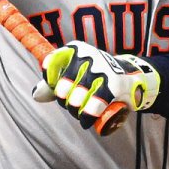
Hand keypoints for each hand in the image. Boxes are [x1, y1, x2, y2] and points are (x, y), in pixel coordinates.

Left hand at [32, 41, 159, 129]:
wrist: (131, 78)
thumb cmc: (97, 76)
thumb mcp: (75, 73)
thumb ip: (54, 82)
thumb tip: (36, 95)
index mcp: (76, 48)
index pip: (51, 64)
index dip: (51, 83)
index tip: (59, 90)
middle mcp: (88, 56)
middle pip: (62, 89)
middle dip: (66, 102)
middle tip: (75, 103)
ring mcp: (102, 69)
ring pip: (76, 101)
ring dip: (77, 112)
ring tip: (83, 112)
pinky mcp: (114, 85)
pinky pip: (93, 107)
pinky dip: (88, 117)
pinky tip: (88, 120)